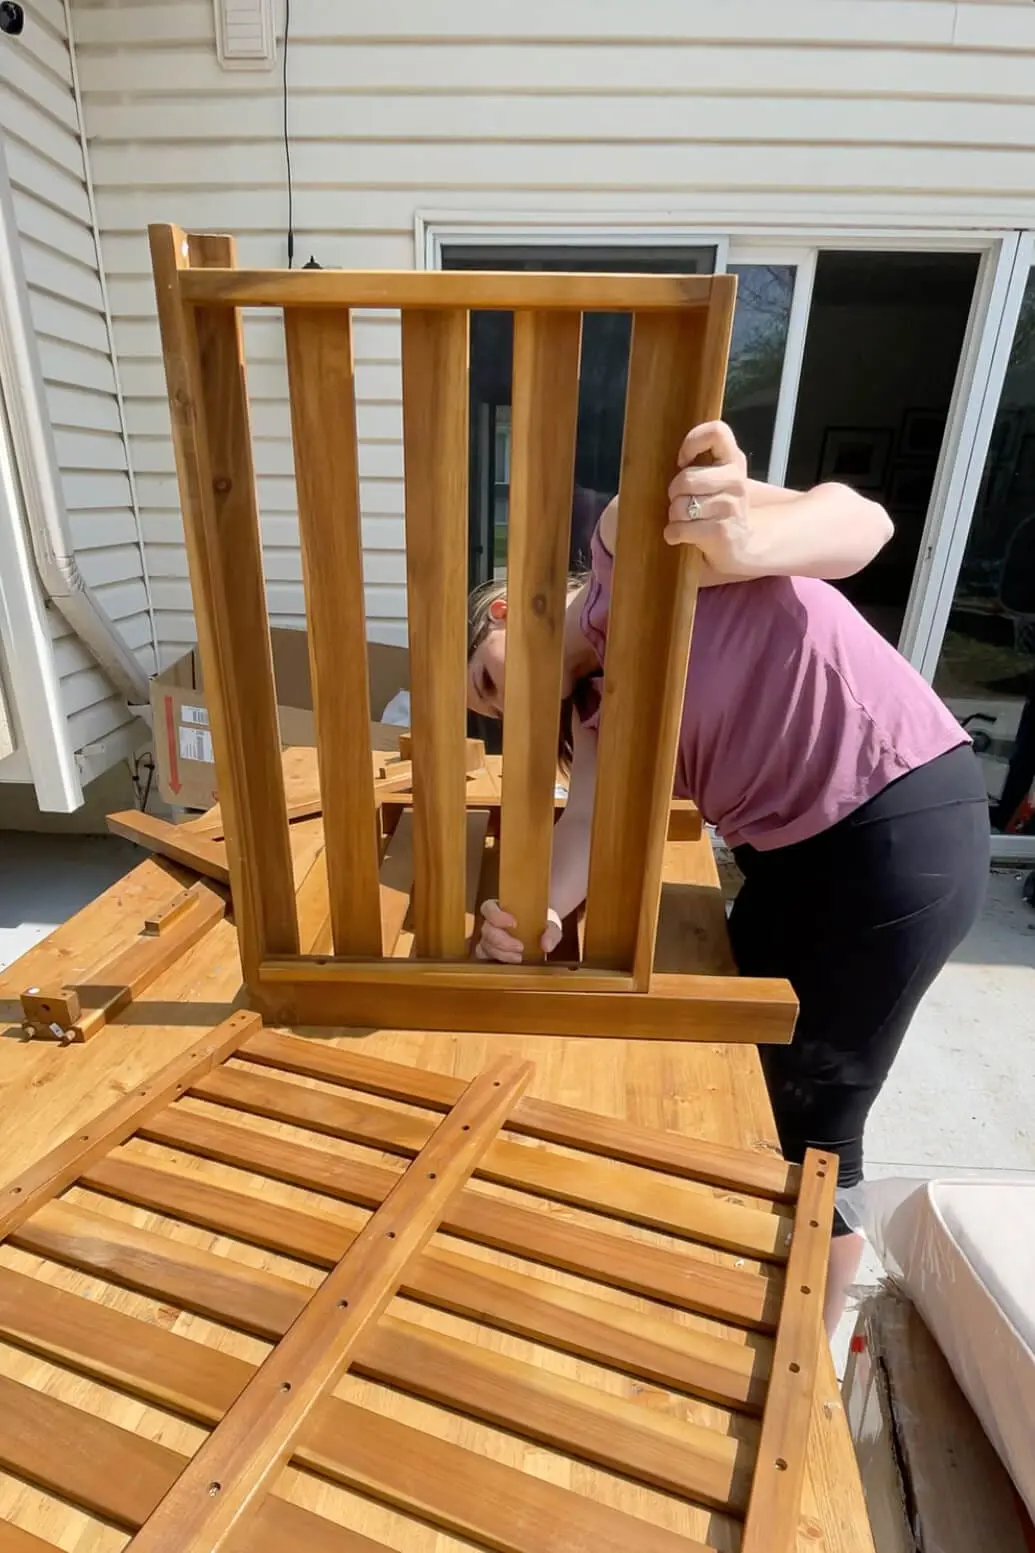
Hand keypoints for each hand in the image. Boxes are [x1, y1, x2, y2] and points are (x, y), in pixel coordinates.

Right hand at [474, 900, 563, 962]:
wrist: (540, 937)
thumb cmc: (540, 926)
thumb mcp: (551, 927)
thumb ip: (551, 934)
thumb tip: (546, 946)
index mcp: (500, 908)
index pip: (488, 908)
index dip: (496, 916)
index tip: (514, 923)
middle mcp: (490, 922)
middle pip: (486, 930)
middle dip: (502, 941)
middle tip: (520, 947)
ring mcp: (487, 938)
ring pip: (485, 946)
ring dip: (502, 953)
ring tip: (519, 957)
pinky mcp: (488, 952)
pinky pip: (484, 957)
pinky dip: (496, 960)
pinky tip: (511, 961)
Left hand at [665, 421, 754, 573]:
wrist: (740, 543)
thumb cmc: (717, 507)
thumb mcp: (717, 478)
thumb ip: (701, 461)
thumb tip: (667, 455)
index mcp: (734, 460)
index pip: (716, 432)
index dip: (692, 442)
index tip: (682, 462)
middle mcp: (736, 481)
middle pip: (686, 479)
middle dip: (674, 493)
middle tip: (681, 500)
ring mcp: (731, 507)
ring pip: (680, 506)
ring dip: (674, 516)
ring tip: (686, 519)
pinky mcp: (721, 533)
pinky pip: (679, 529)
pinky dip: (673, 534)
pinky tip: (682, 535)